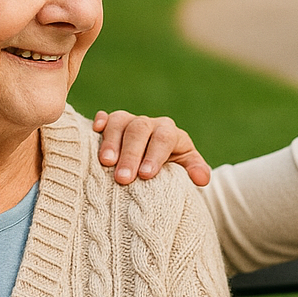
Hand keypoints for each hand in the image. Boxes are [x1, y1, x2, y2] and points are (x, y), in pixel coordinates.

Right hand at [93, 110, 209, 185]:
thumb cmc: (171, 169)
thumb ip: (195, 171)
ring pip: (120, 122)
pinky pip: (106, 117)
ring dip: (111, 141)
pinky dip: (100, 121)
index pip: (164, 138)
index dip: (155, 155)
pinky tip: (95, 130)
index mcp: (170, 133)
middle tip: (123, 178)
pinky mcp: (112, 125)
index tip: (146, 175)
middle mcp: (149, 124)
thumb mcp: (186, 170)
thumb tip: (202, 179)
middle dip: (131, 154)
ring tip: (106, 162)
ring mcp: (129, 122)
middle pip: (139, 130)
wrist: (156, 165)